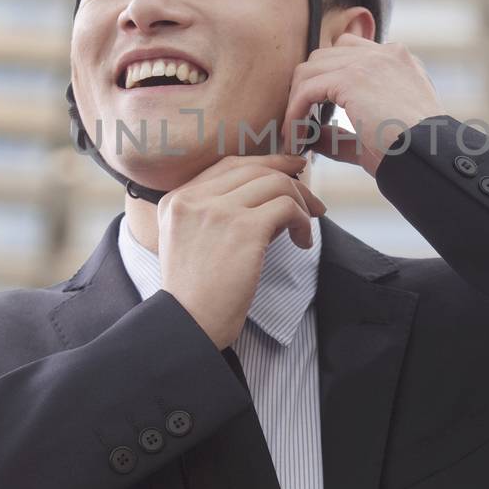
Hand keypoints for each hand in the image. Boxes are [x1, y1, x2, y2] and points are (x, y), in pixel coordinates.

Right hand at [158, 153, 326, 349]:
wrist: (189, 324)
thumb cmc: (195, 295)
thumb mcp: (188, 242)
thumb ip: (214, 215)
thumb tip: (271, 198)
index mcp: (177, 200)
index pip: (228, 165)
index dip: (265, 164)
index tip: (290, 170)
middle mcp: (194, 198)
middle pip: (254, 169)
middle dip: (290, 179)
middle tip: (311, 200)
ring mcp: (219, 211)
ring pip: (275, 183)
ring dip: (301, 201)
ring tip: (307, 225)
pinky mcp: (244, 229)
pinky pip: (286, 207)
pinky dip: (303, 221)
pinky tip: (303, 241)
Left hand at [280, 35, 443, 177]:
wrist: (429, 158)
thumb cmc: (412, 156)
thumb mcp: (377, 136)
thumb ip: (345, 132)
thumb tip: (313, 135)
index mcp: (399, 62)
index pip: (350, 51)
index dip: (328, 77)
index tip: (316, 110)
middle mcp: (386, 53)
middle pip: (325, 56)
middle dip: (307, 87)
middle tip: (298, 123)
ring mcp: (369, 61)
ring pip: (310, 70)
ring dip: (296, 102)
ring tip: (293, 135)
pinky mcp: (352, 78)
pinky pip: (307, 89)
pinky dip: (295, 113)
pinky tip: (295, 138)